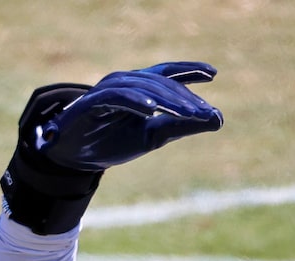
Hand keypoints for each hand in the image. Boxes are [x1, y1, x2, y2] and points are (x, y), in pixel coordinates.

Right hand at [2, 62, 220, 234]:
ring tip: (188, 113)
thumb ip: (182, 126)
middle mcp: (125, 82)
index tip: (212, 73)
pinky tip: (152, 109)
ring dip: (166, 99)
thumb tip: (219, 120)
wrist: (75, 155)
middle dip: (184, 97)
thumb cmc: (112, 141)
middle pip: (159, 82)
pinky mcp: (92, 102)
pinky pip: (116, 97)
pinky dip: (134, 101)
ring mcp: (108, 89)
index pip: (167, 73)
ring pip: (141, 87)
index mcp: (139, 88)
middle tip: (206, 113)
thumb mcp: (153, 136)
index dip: (189, 70)